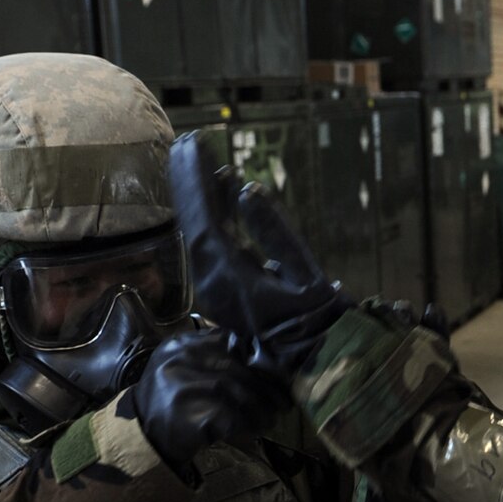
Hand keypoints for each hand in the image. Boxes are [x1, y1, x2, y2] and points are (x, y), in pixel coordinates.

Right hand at [132, 325, 287, 469]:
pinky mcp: (189, 416)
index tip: (272, 373)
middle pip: (236, 369)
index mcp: (179, 345)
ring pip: (236, 392)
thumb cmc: (170, 401)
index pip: (227, 340)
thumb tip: (257, 355)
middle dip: (264, 387)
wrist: (145, 436)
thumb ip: (210, 356)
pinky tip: (256, 429)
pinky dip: (248, 423)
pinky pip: (230, 417)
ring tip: (272, 418)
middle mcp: (178, 361)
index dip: (255, 357)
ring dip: (260, 408)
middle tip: (282, 403)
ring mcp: (182, 387)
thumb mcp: (182, 368)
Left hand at [170, 131, 351, 378]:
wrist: (315, 361)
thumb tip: (247, 189)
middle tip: (185, 140)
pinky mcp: (223, 287)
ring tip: (194, 156)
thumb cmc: (317, 320)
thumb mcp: (306, 275)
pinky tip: (220, 189)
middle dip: (188, 180)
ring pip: (197, 231)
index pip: (205, 219)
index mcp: (229, 277)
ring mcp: (215, 287)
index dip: (197, 180)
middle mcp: (213, 282)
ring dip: (197, 194)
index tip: (195, 143)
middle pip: (193, 222)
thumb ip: (275, 231)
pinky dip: (212, 214)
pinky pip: (209, 243)